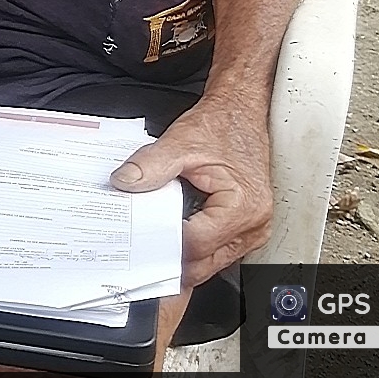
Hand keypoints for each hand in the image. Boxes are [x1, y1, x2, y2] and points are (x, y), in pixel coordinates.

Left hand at [109, 94, 272, 286]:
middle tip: (139, 250)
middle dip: (170, 259)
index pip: (195, 244)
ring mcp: (253, 231)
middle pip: (203, 264)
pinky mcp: (245, 230)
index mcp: (243, 206)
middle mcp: (254, 225)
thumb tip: (124, 183)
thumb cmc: (222, 126)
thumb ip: (149, 165)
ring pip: (210, 264)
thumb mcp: (180, 142)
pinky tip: (174, 237)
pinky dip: (194, 249)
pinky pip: (215, 253)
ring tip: (155, 243)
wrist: (241, 113)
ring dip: (182, 257)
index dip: (163, 242)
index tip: (138, 237)